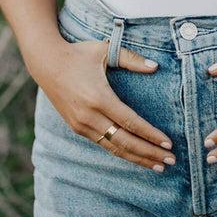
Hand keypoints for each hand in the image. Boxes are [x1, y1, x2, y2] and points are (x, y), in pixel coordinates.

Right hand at [41, 38, 175, 172]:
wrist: (46, 63)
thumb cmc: (79, 54)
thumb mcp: (104, 50)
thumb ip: (131, 59)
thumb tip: (155, 66)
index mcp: (99, 97)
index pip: (130, 122)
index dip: (150, 134)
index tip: (168, 143)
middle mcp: (89, 116)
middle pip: (124, 142)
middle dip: (149, 153)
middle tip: (170, 161)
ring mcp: (81, 125)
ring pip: (114, 148)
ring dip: (137, 158)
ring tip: (157, 165)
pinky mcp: (77, 128)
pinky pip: (103, 144)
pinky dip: (121, 152)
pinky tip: (135, 156)